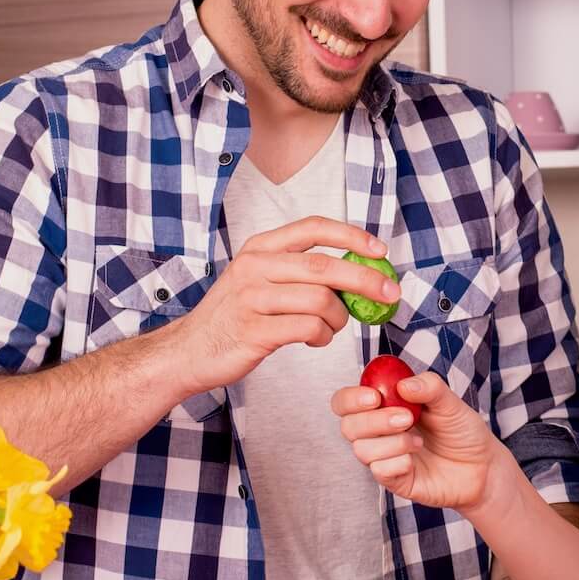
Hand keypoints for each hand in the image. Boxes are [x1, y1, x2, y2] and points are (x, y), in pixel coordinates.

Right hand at [173, 217, 400, 393]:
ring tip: (332, 326)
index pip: (313, 228)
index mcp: (260, 248)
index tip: (379, 250)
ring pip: (321, 300)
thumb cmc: (234, 317)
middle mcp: (255, 267)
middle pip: (326, 266)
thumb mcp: (259, 280)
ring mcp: (252, 298)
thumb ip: (299, 272)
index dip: (352, 236)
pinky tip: (315, 339)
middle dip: (366, 280)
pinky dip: (322, 336)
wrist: (189, 351)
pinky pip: (308, 328)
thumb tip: (357, 272)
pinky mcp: (254, 330)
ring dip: (339, 318)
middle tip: (389, 294)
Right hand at [333, 369, 508, 516]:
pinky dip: (397, 463)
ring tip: (419, 443)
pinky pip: (379, 471)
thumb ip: (429, 387)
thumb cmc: (462, 431)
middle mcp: (378, 433)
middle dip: (374, 421)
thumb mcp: (450, 402)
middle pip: (348, 426)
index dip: (351, 399)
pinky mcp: (393, 480)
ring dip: (392, 443)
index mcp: (384, 407)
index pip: (346, 401)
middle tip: (407, 418)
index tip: (374, 397)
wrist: (482, 467)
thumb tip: (403, 386)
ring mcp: (383, 458)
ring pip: (362, 450)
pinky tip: (414, 461)